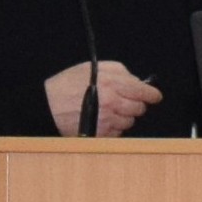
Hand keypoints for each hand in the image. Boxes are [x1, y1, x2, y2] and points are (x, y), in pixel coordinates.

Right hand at [43, 60, 160, 136]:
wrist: (47, 105)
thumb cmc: (67, 84)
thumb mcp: (92, 67)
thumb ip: (118, 71)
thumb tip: (136, 80)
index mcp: (111, 84)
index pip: (143, 91)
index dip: (152, 94)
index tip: (155, 95)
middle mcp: (112, 103)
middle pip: (139, 108)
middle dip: (136, 104)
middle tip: (126, 100)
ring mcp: (107, 121)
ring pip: (130, 122)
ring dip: (125, 116)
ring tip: (110, 110)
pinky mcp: (101, 134)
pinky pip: (119, 133)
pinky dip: (115, 127)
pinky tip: (103, 120)